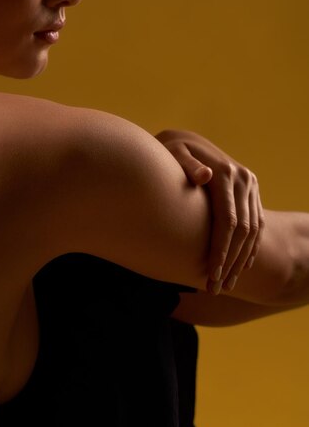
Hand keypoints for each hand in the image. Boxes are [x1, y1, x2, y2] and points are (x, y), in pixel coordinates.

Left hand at [155, 129, 264, 294]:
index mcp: (225, 172)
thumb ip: (187, 165)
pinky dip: (251, 246)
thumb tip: (205, 176)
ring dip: (241, 259)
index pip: (228, 220)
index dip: (220, 250)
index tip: (210, 274)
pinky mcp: (251, 189)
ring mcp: (250, 184)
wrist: (183, 139)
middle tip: (216, 287)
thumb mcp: (172, 153)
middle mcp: (243, 178)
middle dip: (230, 261)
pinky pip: (257, 221)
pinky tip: (241, 265)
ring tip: (226, 284)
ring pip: (252, 229)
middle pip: (243, 230)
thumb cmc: (169, 151)